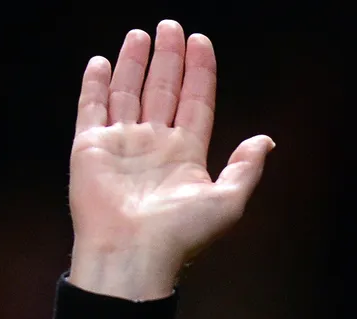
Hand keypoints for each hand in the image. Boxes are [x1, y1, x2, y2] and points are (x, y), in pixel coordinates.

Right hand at [68, 19, 273, 299]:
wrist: (133, 254)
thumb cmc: (181, 235)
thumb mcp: (228, 202)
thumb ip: (246, 169)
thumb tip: (267, 140)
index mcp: (187, 155)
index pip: (196, 102)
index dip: (200, 73)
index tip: (202, 42)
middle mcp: (154, 145)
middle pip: (164, 90)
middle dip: (169, 58)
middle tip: (172, 26)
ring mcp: (122, 144)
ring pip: (129, 92)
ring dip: (134, 63)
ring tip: (141, 35)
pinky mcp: (90, 147)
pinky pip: (92, 108)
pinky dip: (95, 84)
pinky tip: (100, 62)